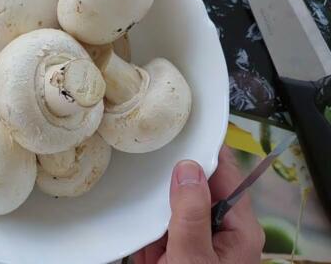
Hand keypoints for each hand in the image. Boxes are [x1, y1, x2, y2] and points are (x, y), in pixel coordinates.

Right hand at [134, 147, 264, 263]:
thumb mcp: (192, 257)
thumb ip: (190, 214)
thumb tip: (188, 169)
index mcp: (239, 230)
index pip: (227, 176)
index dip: (208, 151)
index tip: (187, 131)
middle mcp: (224, 233)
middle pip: (198, 189)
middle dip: (172, 183)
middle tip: (151, 166)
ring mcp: (200, 244)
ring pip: (176, 209)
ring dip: (157, 211)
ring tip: (144, 211)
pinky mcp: (180, 255)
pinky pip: (162, 232)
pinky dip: (148, 234)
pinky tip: (143, 241)